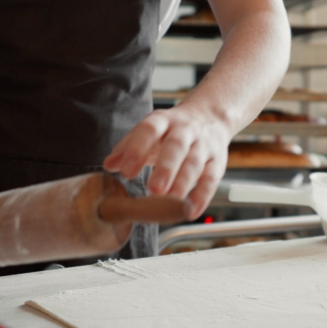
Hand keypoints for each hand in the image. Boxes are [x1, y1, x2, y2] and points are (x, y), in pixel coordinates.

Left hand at [104, 106, 229, 219]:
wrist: (210, 116)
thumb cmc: (171, 131)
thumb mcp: (149, 132)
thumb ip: (127, 148)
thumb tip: (109, 165)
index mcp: (163, 121)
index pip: (149, 130)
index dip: (137, 150)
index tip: (126, 172)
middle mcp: (185, 130)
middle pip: (176, 147)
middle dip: (165, 168)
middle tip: (153, 189)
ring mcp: (203, 145)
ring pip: (194, 164)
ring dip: (183, 184)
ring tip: (169, 202)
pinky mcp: (217, 161)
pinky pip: (211, 179)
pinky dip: (202, 197)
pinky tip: (190, 211)